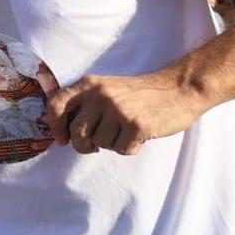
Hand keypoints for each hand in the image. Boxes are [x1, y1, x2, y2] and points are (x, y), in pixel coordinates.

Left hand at [45, 69, 210, 154]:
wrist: (179, 89)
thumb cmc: (140, 94)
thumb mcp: (107, 88)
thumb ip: (85, 103)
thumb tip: (62, 131)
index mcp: (89, 84)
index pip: (55, 104)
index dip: (55, 126)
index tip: (63, 139)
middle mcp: (100, 95)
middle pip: (76, 132)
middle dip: (83, 146)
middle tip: (96, 146)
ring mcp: (118, 109)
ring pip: (100, 144)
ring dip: (112, 144)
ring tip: (125, 131)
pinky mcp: (136, 125)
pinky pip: (121, 150)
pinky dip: (130, 148)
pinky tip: (139, 136)